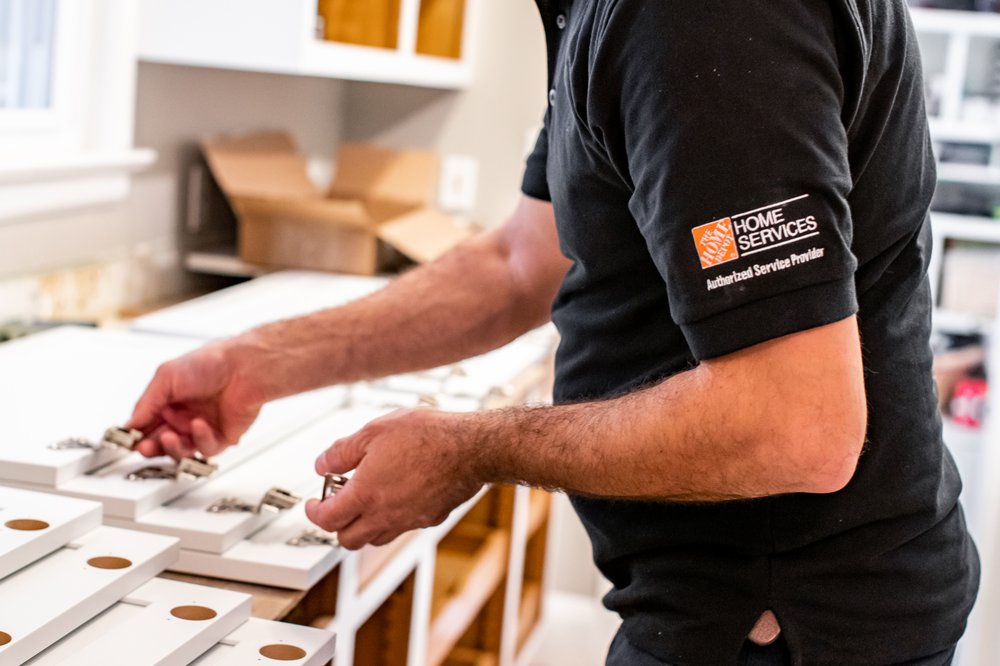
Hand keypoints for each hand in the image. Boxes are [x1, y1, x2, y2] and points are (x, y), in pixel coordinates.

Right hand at [127, 339, 267, 459]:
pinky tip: (199, 425)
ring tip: (169, 437)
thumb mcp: (166, 377)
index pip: (147, 425)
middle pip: (161, 443)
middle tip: (143, 447)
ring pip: (182, 451)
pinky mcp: (223, 437)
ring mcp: (203, 428)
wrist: (245, 366)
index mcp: (169, 401)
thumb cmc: (211, 362)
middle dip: (151, 447)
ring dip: (173, 447)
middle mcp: (185, 416)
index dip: (136, 435)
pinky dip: (200, 438)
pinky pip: (206, 448)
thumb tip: (129, 425)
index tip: (126, 441)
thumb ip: (146, 403)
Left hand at [306, 409, 484, 549]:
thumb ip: (343, 451)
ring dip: (363, 525)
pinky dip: (392, 519)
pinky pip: (402, 527)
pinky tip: (398, 495)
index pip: (327, 519)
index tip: (313, 503)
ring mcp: (408, 520)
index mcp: (365, 495)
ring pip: (375, 538)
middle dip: (337, 525)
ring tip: (367, 499)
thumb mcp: (374, 431)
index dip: (315, 512)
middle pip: (348, 539)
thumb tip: (322, 464)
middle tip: (339, 503)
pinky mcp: (429, 518)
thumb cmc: (427, 436)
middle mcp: (385, 515)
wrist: (470, 448)